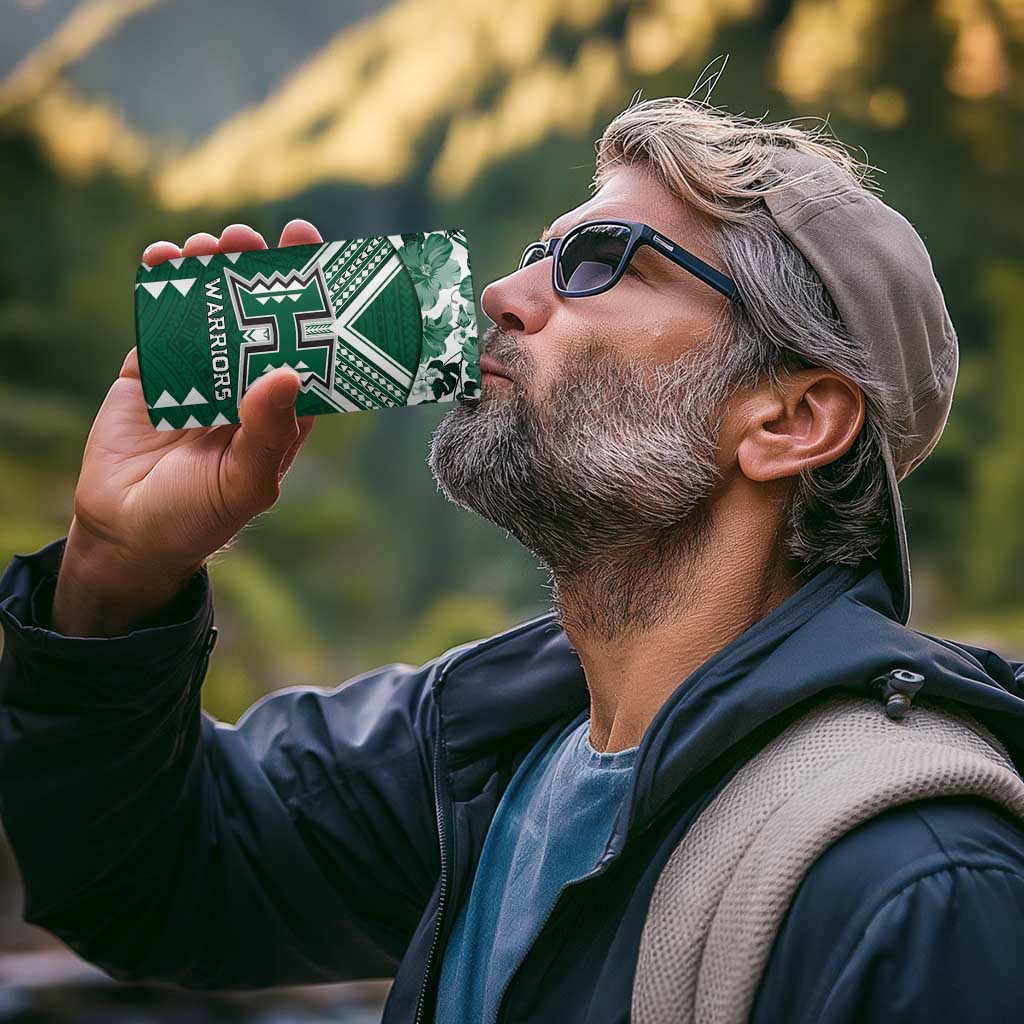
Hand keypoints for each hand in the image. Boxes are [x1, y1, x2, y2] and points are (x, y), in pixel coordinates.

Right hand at [52, 220, 323, 635]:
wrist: (127, 534)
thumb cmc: (199, 517)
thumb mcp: (245, 483)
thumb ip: (268, 432)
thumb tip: (288, 373)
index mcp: (280, 410)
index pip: (305, 347)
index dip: (312, 302)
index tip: (314, 255)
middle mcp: (245, 385)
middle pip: (258, 317)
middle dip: (257, 274)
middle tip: (253, 238)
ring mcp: (198, 374)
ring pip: (211, 310)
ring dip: (211, 272)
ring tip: (211, 244)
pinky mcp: (152, 371)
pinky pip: (160, 321)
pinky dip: (161, 287)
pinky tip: (163, 258)